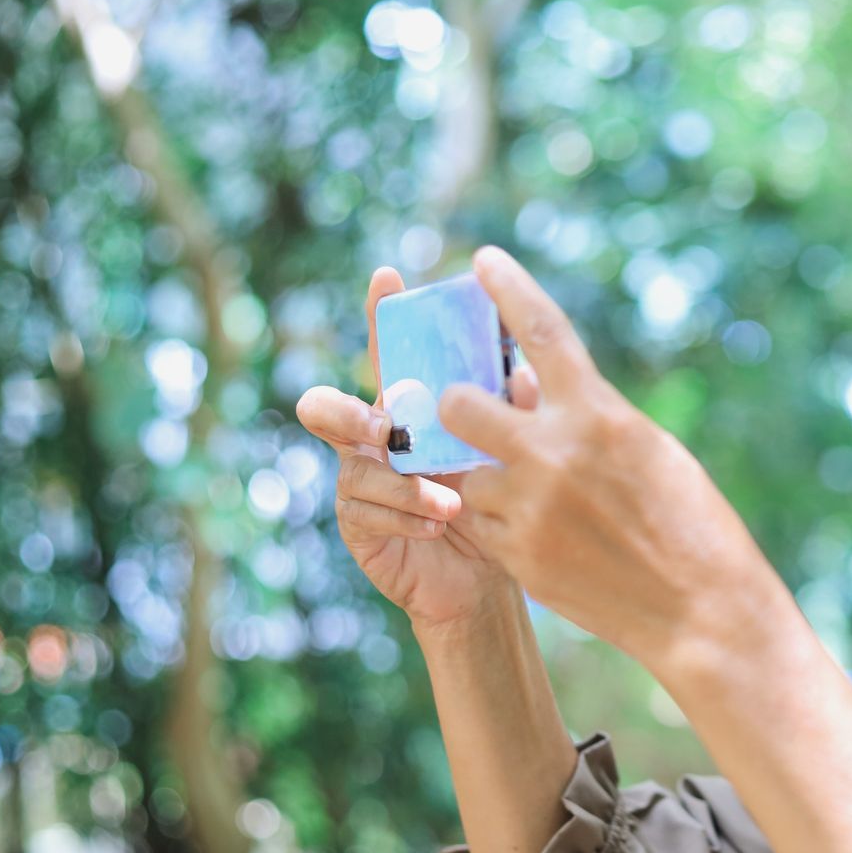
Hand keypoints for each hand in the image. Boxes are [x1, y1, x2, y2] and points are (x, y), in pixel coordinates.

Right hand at [294, 265, 543, 633]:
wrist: (490, 574)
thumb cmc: (498, 500)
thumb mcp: (512, 449)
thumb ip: (513, 407)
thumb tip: (523, 369)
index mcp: (409, 407)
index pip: (389, 353)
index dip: (380, 314)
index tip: (388, 279)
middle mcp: (374, 439)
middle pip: (328, 407)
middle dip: (348, 413)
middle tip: (384, 428)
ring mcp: (360, 482)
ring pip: (354, 469)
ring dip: (403, 484)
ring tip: (447, 504)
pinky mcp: (360, 526)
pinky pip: (367, 513)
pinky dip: (408, 517)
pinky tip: (439, 526)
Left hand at [437, 245, 788, 668]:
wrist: (702, 611)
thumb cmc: (693, 523)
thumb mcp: (650, 449)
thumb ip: (591, 416)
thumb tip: (545, 394)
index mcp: (598, 413)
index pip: (539, 330)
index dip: (507, 288)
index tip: (482, 260)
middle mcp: (555, 453)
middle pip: (459, 404)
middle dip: (459, 407)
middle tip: (473, 416)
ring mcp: (530, 508)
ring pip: (467, 473)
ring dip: (485, 477)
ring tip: (531, 498)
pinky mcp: (518, 558)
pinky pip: (477, 523)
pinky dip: (494, 521)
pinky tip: (538, 533)